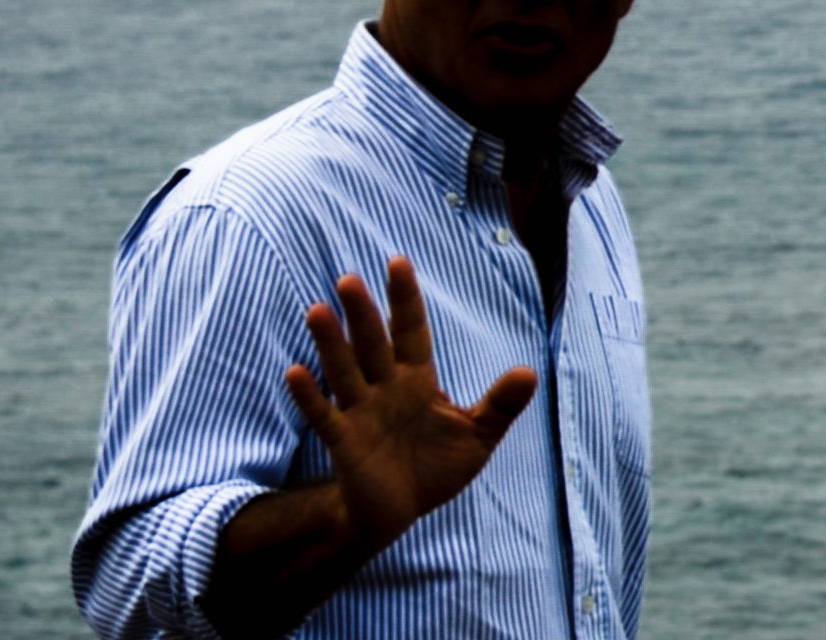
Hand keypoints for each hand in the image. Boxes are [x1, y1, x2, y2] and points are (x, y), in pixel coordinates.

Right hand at [285, 256, 537, 546]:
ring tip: (317, 312)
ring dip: (330, 344)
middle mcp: (384, 388)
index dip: (405, 299)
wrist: (402, 512)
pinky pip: (324, 416)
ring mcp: (361, 412)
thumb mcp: (476, 435)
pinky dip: (310, 396)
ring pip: (344, 372)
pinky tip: (295, 372)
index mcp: (416, 379)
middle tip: (349, 279)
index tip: (397, 262)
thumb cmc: (435, 467)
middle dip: (362, 314)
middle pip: (372, 344)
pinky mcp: (344, 442)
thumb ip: (500, 405)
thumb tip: (530, 373)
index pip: (411, 331)